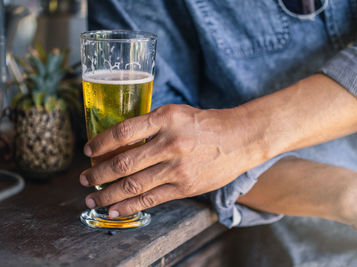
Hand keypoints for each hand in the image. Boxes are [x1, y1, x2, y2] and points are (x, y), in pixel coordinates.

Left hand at [79, 104, 267, 217]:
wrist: (239, 139)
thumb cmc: (206, 124)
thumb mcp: (177, 113)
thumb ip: (151, 125)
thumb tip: (120, 141)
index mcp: (165, 119)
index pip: (123, 132)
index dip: (101, 143)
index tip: (88, 151)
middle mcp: (170, 143)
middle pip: (123, 162)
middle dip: (98, 174)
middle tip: (83, 179)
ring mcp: (177, 168)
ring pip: (133, 184)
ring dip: (107, 194)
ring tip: (91, 200)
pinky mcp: (185, 187)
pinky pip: (151, 199)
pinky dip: (129, 206)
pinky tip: (114, 210)